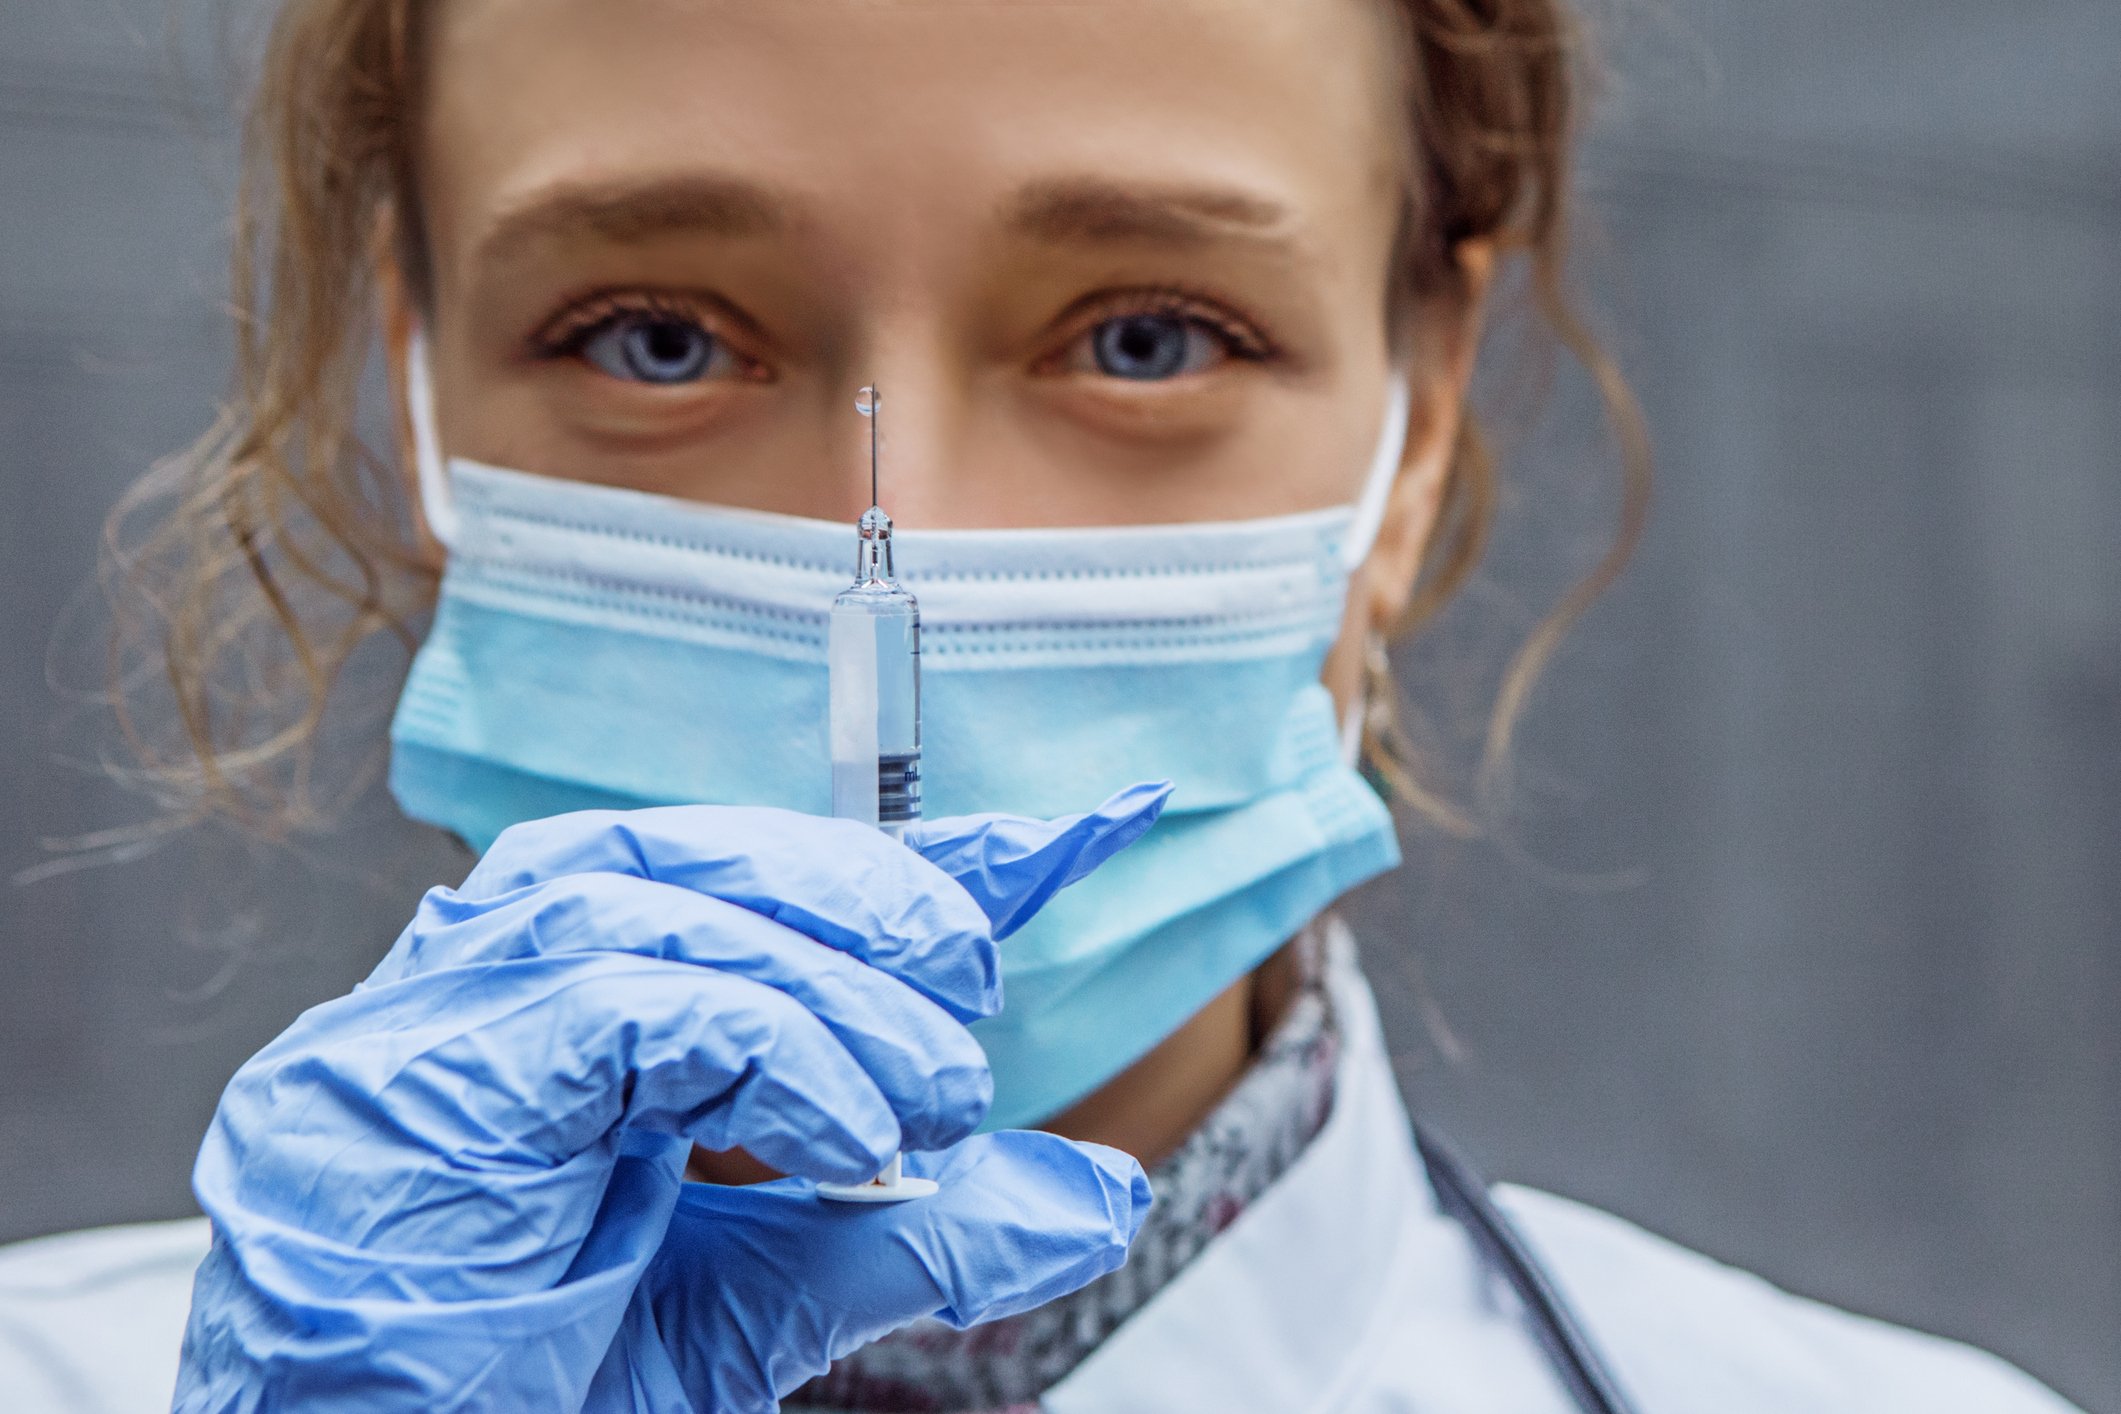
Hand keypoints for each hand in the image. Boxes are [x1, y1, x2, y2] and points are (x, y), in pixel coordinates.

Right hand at [174, 784, 1168, 1411]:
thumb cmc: (524, 1400)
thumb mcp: (763, 1305)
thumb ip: (917, 1235)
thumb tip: (1098, 1196)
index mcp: (548, 1015)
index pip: (735, 887)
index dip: (891, 855)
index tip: (1046, 843)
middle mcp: (481, 991)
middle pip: (690, 861)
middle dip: (861, 893)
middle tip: (976, 974)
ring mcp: (435, 1026)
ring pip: (668, 910)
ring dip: (836, 983)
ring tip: (942, 1083)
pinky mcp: (425, 1081)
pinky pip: (634, 1004)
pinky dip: (770, 1048)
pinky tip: (847, 1128)